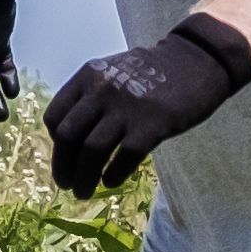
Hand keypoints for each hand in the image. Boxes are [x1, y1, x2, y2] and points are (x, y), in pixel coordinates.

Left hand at [42, 11, 250, 196]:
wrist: (196, 59)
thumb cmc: (152, 71)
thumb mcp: (112, 72)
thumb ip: (90, 96)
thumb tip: (68, 137)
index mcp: (87, 76)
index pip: (54, 117)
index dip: (55, 142)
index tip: (65, 155)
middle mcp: (101, 90)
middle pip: (68, 138)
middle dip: (63, 167)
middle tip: (66, 185)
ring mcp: (126, 108)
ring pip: (91, 152)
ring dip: (84, 179)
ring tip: (84, 192)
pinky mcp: (152, 125)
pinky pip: (123, 158)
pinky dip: (113, 176)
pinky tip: (111, 182)